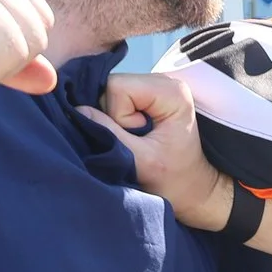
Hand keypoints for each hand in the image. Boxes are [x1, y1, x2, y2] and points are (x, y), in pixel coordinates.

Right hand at [92, 72, 232, 228]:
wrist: (193, 190)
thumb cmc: (174, 180)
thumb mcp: (139, 161)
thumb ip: (109, 133)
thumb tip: (78, 110)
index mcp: (171, 91)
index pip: (117, 87)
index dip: (117, 116)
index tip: (138, 138)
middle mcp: (165, 81)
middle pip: (113, 86)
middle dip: (115, 117)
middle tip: (137, 141)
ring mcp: (155, 87)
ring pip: (111, 93)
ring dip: (116, 121)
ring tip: (137, 140)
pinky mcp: (147, 97)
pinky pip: (116, 100)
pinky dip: (119, 120)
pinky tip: (134, 135)